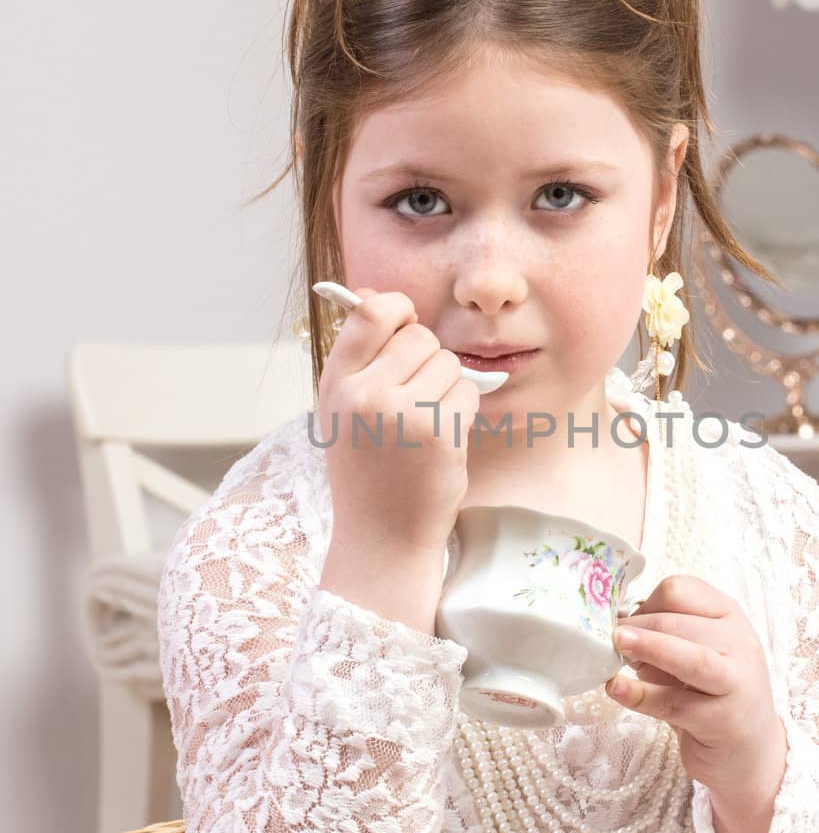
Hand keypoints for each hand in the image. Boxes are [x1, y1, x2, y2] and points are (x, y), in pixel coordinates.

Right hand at [317, 287, 480, 558]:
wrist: (380, 536)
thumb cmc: (367, 471)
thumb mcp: (344, 410)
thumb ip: (360, 358)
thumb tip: (377, 296)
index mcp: (336, 383)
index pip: (371, 313)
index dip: (398, 309)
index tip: (406, 325)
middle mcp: (364, 393)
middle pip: (420, 336)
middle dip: (428, 359)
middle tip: (416, 398)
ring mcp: (402, 413)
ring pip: (449, 363)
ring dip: (448, 388)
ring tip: (425, 425)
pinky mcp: (437, 433)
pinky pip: (466, 392)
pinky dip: (462, 412)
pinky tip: (441, 440)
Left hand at [607, 573, 784, 790]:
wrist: (748, 751)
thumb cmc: (709, 693)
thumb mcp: (691, 653)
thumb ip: (664, 635)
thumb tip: (616, 625)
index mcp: (728, 616)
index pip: (683, 591)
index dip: (646, 602)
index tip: (623, 621)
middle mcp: (740, 644)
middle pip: (680, 622)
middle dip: (638, 627)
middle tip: (606, 638)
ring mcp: (736, 683)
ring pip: (691, 658)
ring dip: (650, 647)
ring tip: (616, 644)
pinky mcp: (724, 721)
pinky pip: (676, 704)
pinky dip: (642, 695)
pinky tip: (617, 689)